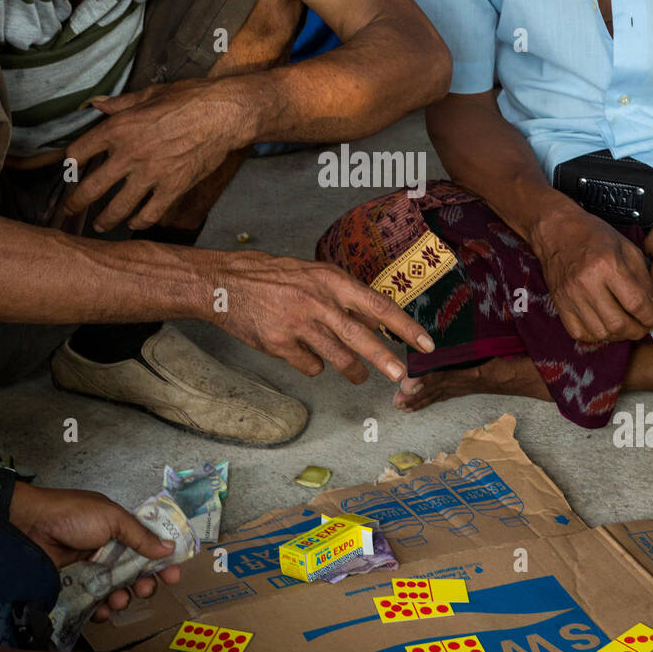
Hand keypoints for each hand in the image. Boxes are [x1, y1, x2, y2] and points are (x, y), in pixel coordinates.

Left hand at [9, 483, 180, 616]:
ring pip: (117, 590)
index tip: (175, 576)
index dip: (164, 561)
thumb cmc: (71, 515)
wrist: (29, 527)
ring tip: (120, 600)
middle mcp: (109, 549)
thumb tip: (169, 548)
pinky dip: (102, 609)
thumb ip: (140, 536)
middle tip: (146, 590)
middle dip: (146, 584)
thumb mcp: (111, 519)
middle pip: (136, 573)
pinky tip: (103, 610)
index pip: (149, 546)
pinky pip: (95, 602)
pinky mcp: (76, 585)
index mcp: (120, 528)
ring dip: (124, 598)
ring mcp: (92, 568)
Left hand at [64, 79, 239, 232]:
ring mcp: (150, 175)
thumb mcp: (149, 94)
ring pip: (118, 208)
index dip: (70, 163)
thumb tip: (97, 104)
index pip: (78, 152)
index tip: (70, 169)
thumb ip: (120, 104)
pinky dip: (140, 222)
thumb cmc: (189, 98)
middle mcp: (129, 154)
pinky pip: (150, 214)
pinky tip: (135, 223)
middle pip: (91, 188)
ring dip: (105, 220)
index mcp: (118, 128)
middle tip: (68, 210)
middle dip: (75, 203)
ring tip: (99, 225)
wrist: (223, 114)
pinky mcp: (172, 188)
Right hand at [212, 250, 435, 381]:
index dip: (405, 326)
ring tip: (358, 376)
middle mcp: (318, 302)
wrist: (226, 284)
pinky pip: (310, 366)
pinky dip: (314, 366)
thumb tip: (379, 321)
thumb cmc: (275, 277)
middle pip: (361, 337)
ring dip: (353, 372)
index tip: (425, 343)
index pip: (378, 305)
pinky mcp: (280, 345)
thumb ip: (345, 298)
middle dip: (385, 359)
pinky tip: (306, 356)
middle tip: (402, 375)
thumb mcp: (314, 275)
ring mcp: (298, 325)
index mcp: (331, 281)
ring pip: (338, 358)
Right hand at [530, 205, 652, 343]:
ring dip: (619, 334)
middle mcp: (586, 283)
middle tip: (644, 326)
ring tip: (626, 324)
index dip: (652, 317)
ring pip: (601, 333)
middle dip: (638, 330)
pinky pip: (580, 333)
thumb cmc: (593, 235)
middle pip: (618, 324)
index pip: (636, 303)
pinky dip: (597, 335)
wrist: (557, 231)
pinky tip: (605, 324)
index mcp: (606, 265)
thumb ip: (643, 279)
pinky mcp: (559, 304)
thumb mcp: (627, 248)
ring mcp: (570, 296)